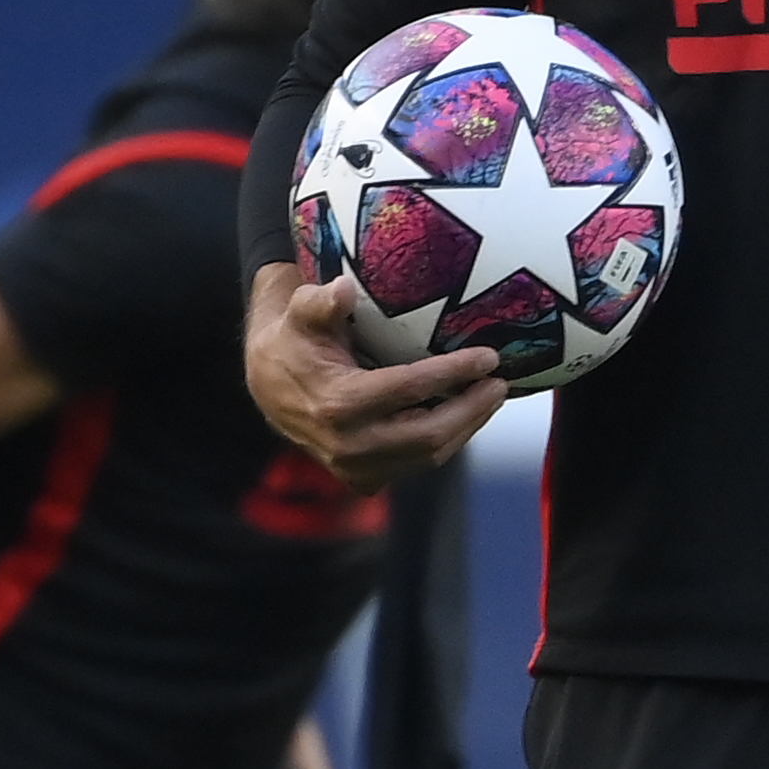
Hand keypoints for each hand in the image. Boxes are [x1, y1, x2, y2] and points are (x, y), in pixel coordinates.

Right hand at [243, 264, 505, 494]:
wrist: (267, 385)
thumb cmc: (294, 339)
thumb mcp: (301, 313)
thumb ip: (320, 301)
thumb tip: (343, 289)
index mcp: (337, 404)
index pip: (410, 389)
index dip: (454, 373)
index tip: (489, 357)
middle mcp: (348, 446)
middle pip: (429, 435)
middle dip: (472, 410)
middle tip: (500, 383)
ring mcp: (355, 469)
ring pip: (427, 456)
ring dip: (464, 427)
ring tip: (489, 397)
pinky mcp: (363, 479)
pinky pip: (416, 464)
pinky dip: (443, 441)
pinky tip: (462, 414)